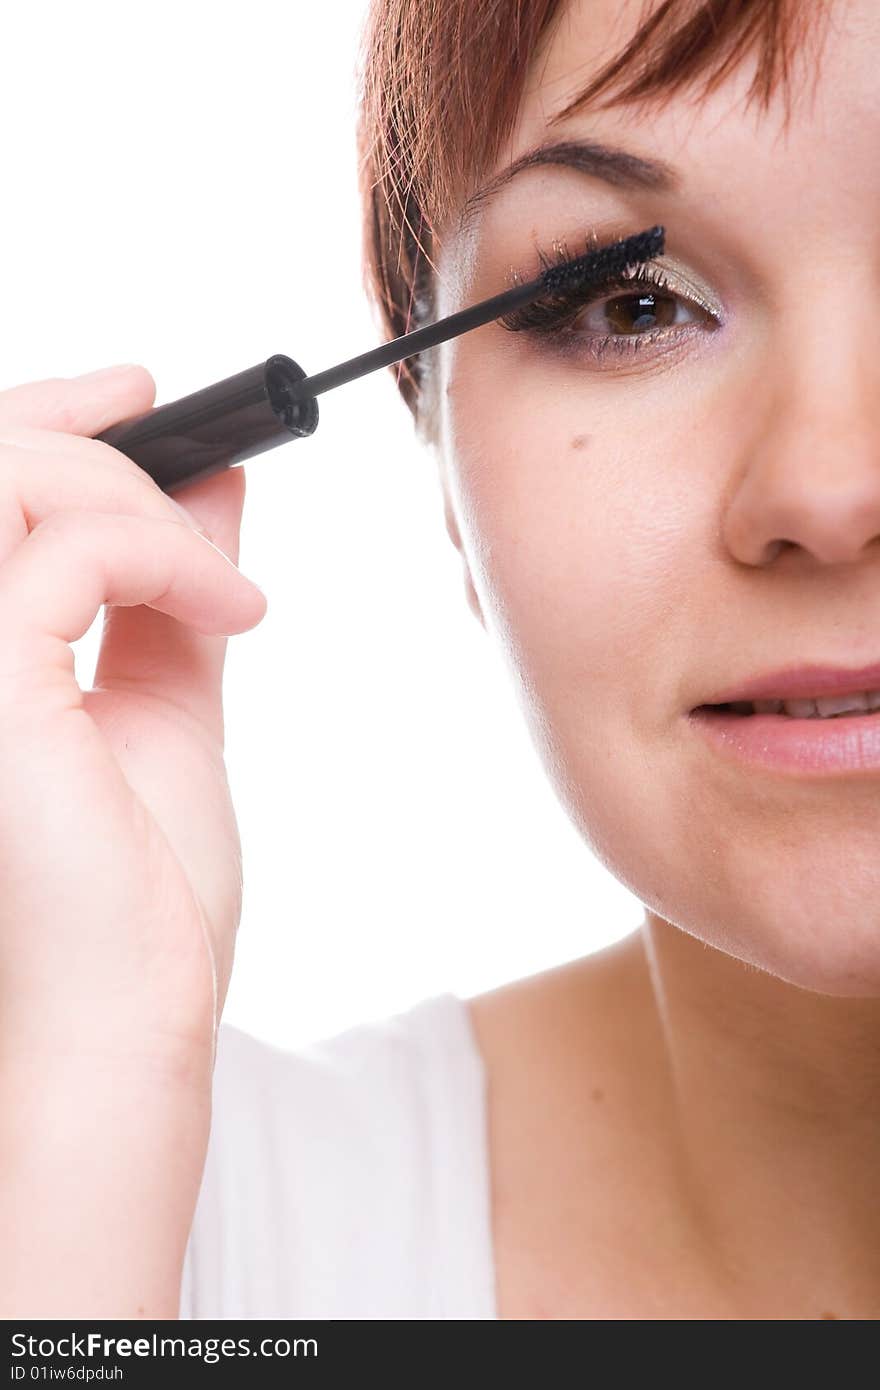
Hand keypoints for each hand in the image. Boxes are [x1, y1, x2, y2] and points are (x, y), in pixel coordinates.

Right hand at [0, 364, 266, 1075]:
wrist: (131, 1017)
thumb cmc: (137, 894)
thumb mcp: (164, 708)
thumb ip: (170, 593)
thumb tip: (209, 489)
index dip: (38, 413)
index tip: (135, 390)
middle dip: (80, 427)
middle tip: (172, 429)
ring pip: (7, 474)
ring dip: (134, 498)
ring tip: (220, 587)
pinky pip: (66, 551)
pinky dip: (166, 555)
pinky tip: (234, 615)